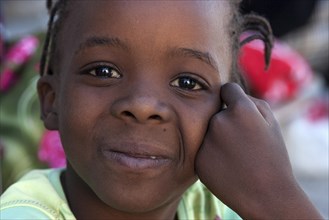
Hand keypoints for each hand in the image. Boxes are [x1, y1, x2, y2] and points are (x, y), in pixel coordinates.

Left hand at [195, 83, 321, 218]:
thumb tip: (229, 93)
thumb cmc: (273, 158)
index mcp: (241, 110)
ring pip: (208, 131)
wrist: (266, 196)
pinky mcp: (198, 159)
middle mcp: (219, 122)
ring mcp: (206, 142)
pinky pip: (202, 148)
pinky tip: (225, 166)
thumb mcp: (271, 123)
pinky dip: (211, 154)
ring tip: (234, 156)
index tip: (235, 107)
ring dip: (217, 137)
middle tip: (239, 140)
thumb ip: (250, 101)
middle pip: (216, 112)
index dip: (232, 97)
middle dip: (226, 120)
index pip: (226, 89)